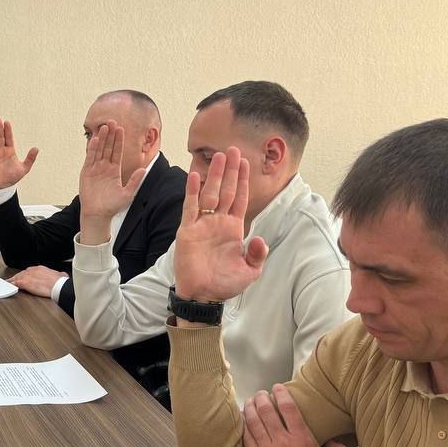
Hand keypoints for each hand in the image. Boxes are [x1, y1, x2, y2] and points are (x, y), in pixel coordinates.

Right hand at [0, 118, 37, 190]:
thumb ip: (30, 158)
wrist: (3, 186)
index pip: (9, 138)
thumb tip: (36, 148)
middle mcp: (2, 150)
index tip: (7, 122)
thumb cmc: (13, 177)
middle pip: (0, 137)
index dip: (8, 130)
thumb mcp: (24, 168)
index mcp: (10, 151)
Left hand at [8, 265, 66, 298]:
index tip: (25, 277)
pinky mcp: (25, 283)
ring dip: (13, 280)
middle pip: (22, 273)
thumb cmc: (60, 282)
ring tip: (9, 283)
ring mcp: (28, 276)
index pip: (30, 271)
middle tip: (14, 280)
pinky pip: (15, 283)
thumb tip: (63, 275)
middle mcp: (33, 270)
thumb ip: (59, 275)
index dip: (26, 274)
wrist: (58, 286)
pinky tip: (9, 287)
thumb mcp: (61, 275)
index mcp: (40, 268)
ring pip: (17, 277)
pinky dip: (11, 284)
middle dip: (18, 277)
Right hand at [78, 122, 146, 243]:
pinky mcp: (86, 172)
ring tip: (104, 127)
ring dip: (101, 139)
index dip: (119, 140)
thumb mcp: (127, 194)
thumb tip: (143, 170)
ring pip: (98, 150)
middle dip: (110, 135)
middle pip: (108, 147)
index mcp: (115, 170)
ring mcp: (95, 169)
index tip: (121, 129)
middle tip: (112, 121)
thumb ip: (134, 181)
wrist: (98, 214)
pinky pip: (89, 158)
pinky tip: (94, 140)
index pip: (117, 152)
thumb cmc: (113, 206)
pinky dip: (91, 149)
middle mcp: (105, 167)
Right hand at [172, 147, 268, 303]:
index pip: (240, 199)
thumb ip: (257, 254)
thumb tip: (260, 239)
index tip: (246, 163)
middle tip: (233, 150)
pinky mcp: (188, 230)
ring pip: (210, 194)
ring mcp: (203, 225)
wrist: (203, 296)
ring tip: (219, 156)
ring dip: (215, 175)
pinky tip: (194, 176)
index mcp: (234, 229)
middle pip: (227, 190)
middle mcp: (219, 223)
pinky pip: (190, 207)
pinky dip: (192, 191)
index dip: (243, 181)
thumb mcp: (250, 271)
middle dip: (231, 171)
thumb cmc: (225, 284)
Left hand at [243, 384, 349, 446]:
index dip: (281, 394)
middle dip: (261, 398)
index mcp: (302, 440)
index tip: (278, 388)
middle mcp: (283, 442)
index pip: (289, 408)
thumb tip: (334, 444)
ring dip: (250, 409)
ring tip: (249, 402)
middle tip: (260, 394)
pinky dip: (244, 428)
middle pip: (266, 412)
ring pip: (253, 423)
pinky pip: (247, 441)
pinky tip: (243, 423)